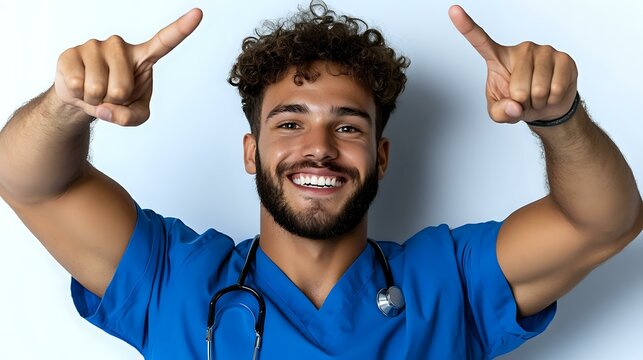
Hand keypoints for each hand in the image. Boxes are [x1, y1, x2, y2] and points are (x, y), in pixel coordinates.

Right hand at [54, 8, 202, 125]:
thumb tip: (108, 109)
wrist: (83, 98)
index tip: (198, 14)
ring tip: (95, 90)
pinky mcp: (72, 52)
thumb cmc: (116, 101)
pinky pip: (77, 84)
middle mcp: (120, 46)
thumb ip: (131, 118)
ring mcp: (95, 46)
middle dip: (113, 101)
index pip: (165, 41)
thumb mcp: (135, 115)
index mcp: (143, 57)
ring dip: (95, 99)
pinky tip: (79, 85)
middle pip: (121, 88)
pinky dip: (78, 95)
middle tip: (110, 95)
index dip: (181, 28)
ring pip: (97, 87)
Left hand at [448, 5, 577, 123]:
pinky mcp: (563, 58)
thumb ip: (500, 112)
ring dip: (538, 101)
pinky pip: (556, 88)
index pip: (479, 40)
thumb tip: (515, 107)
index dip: (466, 26)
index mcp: (498, 58)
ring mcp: (543, 50)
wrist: (546, 106)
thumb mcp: (500, 112)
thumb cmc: (518, 103)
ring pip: (539, 89)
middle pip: (518, 87)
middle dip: (522, 102)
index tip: (453, 10)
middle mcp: (520, 49)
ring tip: (537, 96)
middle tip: (525, 99)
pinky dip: (553, 99)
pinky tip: (551, 93)